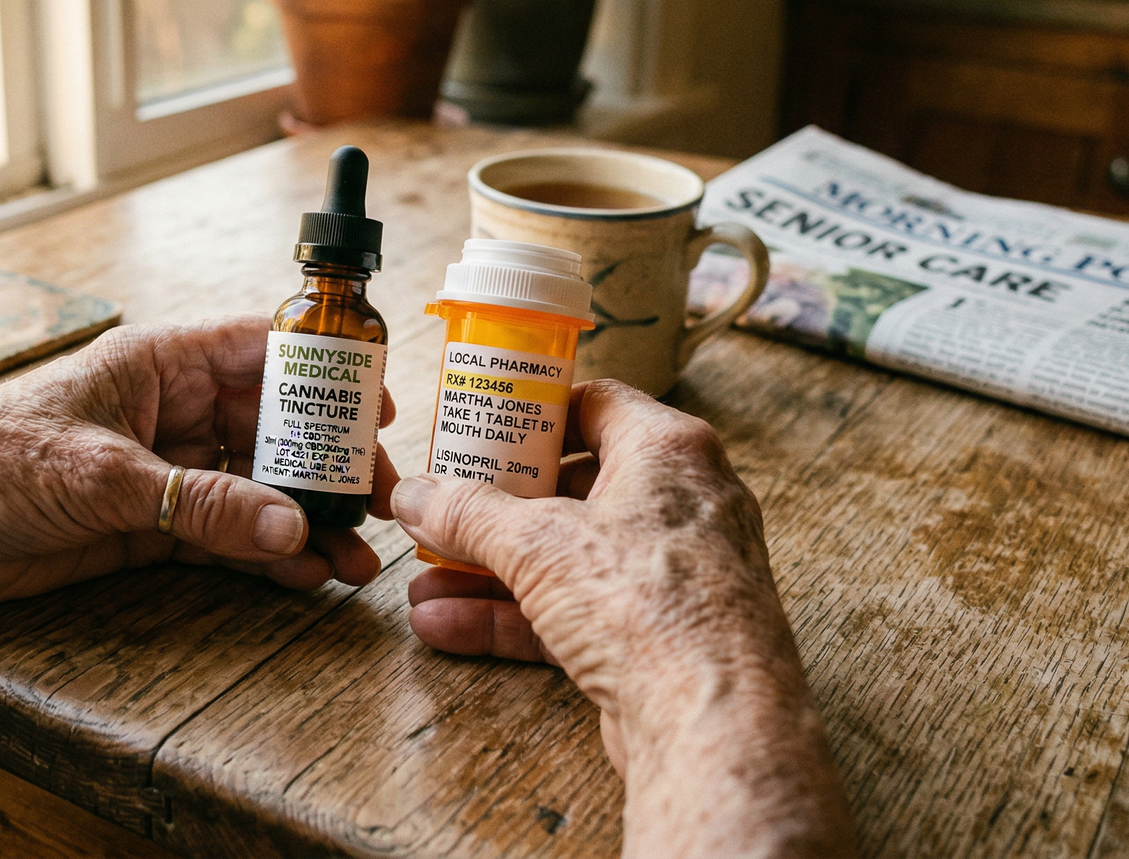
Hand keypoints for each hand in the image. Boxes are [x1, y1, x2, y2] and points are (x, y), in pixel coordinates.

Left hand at [0, 315, 395, 603]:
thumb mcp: (101, 475)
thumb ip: (198, 502)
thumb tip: (290, 525)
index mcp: (161, 363)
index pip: (263, 350)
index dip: (326, 376)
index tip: (377, 408)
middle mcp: (174, 411)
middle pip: (275, 430)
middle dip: (330, 467)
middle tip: (382, 502)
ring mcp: (166, 471)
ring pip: (258, 491)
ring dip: (307, 523)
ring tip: (357, 561)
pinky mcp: (151, 527)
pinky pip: (226, 538)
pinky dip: (266, 558)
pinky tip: (305, 576)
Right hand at [391, 381, 853, 855]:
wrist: (710, 722)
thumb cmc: (654, 607)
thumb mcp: (538, 543)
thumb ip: (471, 514)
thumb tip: (418, 496)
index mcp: (668, 452)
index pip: (595, 407)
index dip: (532, 414)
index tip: (479, 428)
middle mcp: (679, 505)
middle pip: (571, 489)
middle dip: (495, 508)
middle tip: (442, 507)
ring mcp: (668, 576)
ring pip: (566, 560)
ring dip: (489, 571)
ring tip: (422, 581)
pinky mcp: (653, 638)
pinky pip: (572, 614)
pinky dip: (511, 618)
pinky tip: (446, 625)